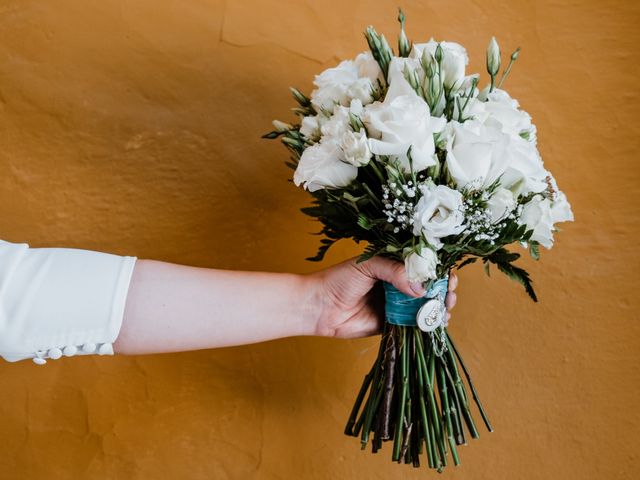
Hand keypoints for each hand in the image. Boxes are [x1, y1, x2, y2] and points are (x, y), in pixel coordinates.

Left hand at [310, 257, 457, 338]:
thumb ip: (395, 271)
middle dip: (444, 290)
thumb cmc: (339, 280)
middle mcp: (398, 284)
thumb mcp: (368, 266)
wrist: (318, 307)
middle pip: (429, 287)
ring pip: (425, 307)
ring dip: (440, 308)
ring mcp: (396, 305)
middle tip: (449, 295)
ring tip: (446, 309)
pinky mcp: (392, 324)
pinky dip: (428, 325)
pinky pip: (414, 325)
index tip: (448, 276)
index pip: (423, 266)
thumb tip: (421, 287)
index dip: (439, 270)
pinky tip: (438, 324)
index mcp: (393, 265)